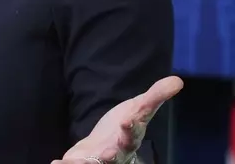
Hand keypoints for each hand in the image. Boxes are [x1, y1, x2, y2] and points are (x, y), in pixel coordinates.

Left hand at [52, 76, 183, 163]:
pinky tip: (55, 163)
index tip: (128, 121)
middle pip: (115, 154)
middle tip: (109, 152)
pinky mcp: (83, 161)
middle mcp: (116, 152)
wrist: (107, 147)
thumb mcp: (139, 109)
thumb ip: (156, 96)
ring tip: (75, 162)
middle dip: (112, 154)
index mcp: (130, 137)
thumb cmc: (125, 127)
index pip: (133, 133)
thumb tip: (178, 80)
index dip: (131, 128)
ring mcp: (99, 159)